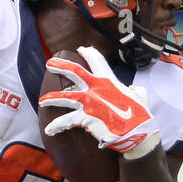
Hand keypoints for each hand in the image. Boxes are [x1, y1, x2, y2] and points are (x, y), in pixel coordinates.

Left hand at [39, 45, 159, 159]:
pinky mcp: (84, 118)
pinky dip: (57, 125)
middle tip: (50, 63)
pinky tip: (50, 130)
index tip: (81, 49)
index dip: (88, 53)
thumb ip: (135, 89)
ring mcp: (89, 102)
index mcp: (109, 80)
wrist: (137, 132)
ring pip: (65, 97)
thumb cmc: (140, 115)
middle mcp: (97, 88)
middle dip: (60, 66)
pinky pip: (66, 120)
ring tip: (42, 101)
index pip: (97, 61)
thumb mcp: (141, 96)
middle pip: (74, 72)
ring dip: (52, 98)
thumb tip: (133, 89)